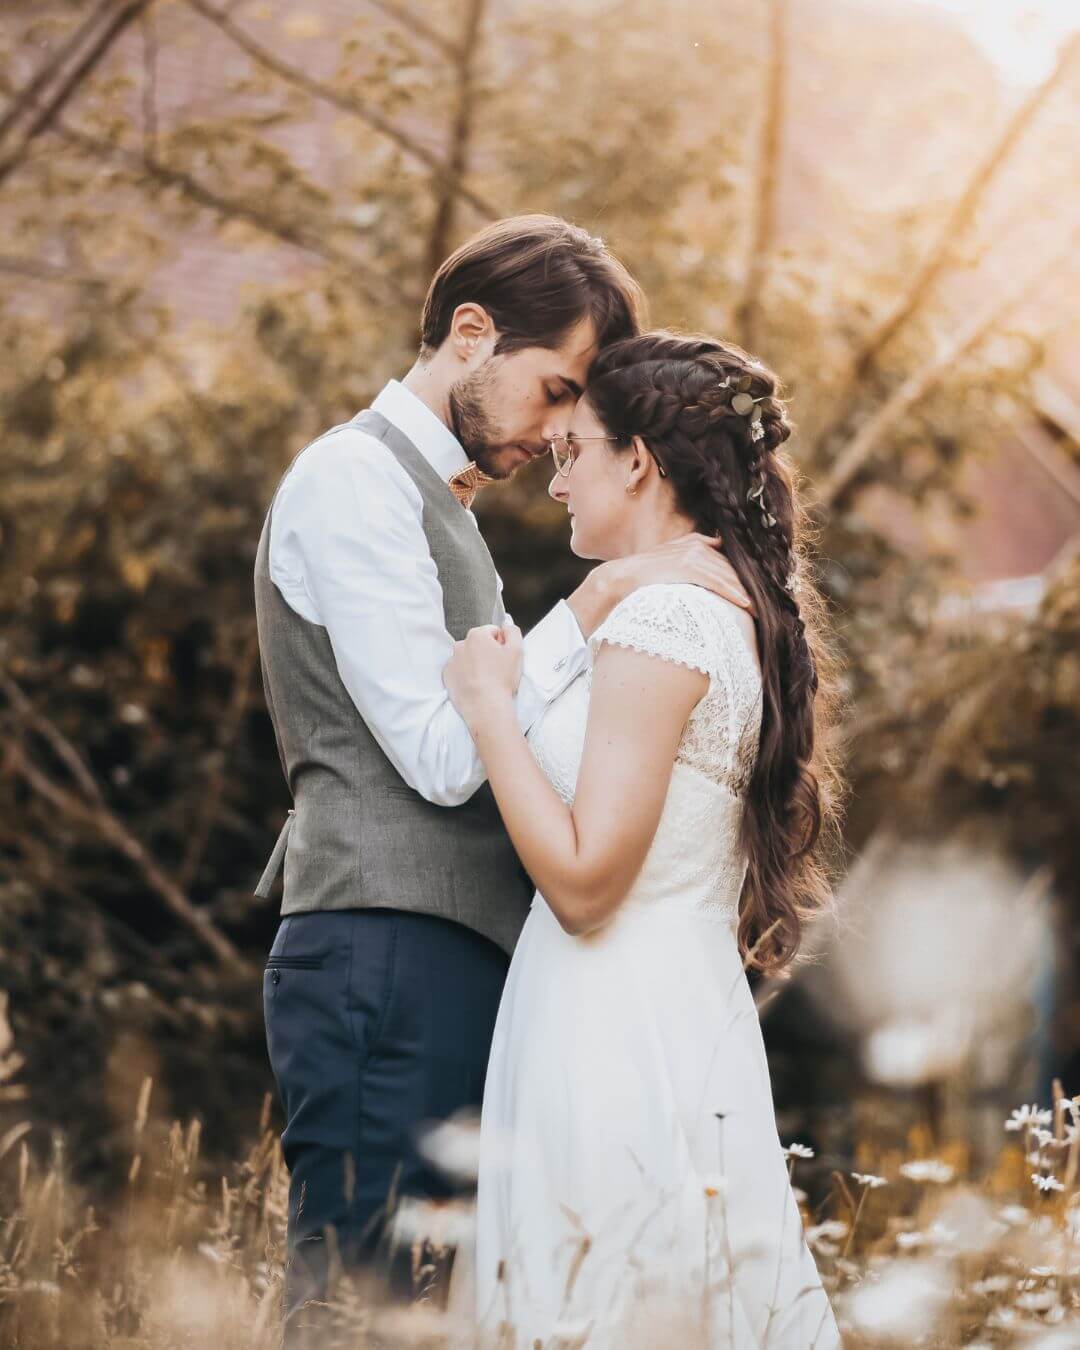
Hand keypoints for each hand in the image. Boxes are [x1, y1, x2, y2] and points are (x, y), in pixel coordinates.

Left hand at [443, 619, 523, 729]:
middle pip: (478, 644)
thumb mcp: (517, 650)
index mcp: (477, 635)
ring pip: (468, 657)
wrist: (485, 706)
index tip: (504, 657)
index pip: (492, 632)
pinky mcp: (447, 675)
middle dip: (487, 653)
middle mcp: (461, 644)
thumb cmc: (501, 680)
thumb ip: (513, 631)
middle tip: (497, 670)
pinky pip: (459, 670)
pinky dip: (466, 675)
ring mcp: (452, 660)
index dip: (501, 644)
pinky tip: (476, 685)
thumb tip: (506, 626)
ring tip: (486, 679)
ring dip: (476, 664)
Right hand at [620, 533, 752, 611]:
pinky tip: (745, 604)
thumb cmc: (647, 576)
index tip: (760, 590)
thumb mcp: (672, 561)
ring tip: (761, 609)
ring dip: (746, 593)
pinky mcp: (687, 566)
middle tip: (768, 602)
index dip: (745, 576)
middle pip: (733, 567)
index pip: (729, 560)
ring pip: (728, 575)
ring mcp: (693, 554)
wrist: (621, 578)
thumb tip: (714, 564)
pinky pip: (717, 581)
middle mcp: (698, 544)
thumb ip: (693, 559)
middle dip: (750, 585)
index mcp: (697, 542)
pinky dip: (733, 593)